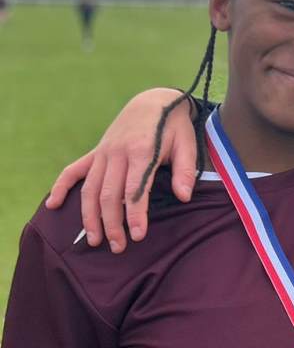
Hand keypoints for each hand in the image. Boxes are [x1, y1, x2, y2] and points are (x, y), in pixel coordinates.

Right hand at [44, 88, 198, 251]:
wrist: (153, 101)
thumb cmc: (174, 125)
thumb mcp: (187, 143)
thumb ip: (185, 171)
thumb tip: (184, 197)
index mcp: (142, 150)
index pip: (135, 189)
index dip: (135, 214)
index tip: (138, 235)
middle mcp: (117, 153)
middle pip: (109, 194)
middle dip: (112, 223)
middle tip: (118, 247)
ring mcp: (103, 152)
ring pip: (90, 188)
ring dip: (90, 216)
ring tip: (94, 241)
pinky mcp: (96, 152)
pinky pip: (73, 170)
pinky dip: (60, 187)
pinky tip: (52, 205)